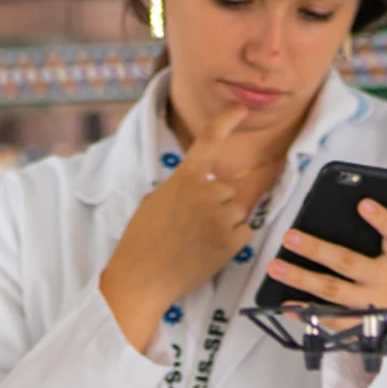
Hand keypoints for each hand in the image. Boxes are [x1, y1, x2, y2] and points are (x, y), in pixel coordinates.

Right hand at [101, 106, 255, 350]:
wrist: (143, 278)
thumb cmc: (141, 242)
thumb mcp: (155, 202)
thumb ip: (182, 189)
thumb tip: (200, 190)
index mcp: (184, 180)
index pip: (208, 142)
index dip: (226, 122)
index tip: (240, 109)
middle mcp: (206, 193)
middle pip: (228, 190)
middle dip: (218, 204)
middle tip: (193, 225)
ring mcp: (220, 217)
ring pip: (237, 211)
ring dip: (225, 223)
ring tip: (198, 241)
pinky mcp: (231, 242)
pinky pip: (245, 232)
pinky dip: (233, 241)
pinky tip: (209, 251)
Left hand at [265, 198, 386, 330]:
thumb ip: (368, 240)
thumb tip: (324, 220)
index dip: (382, 220)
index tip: (363, 204)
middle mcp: (386, 281)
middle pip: (348, 262)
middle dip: (316, 249)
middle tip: (290, 237)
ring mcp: (373, 305)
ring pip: (332, 290)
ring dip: (301, 278)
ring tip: (276, 267)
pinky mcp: (359, 324)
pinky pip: (329, 318)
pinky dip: (305, 310)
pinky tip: (287, 303)